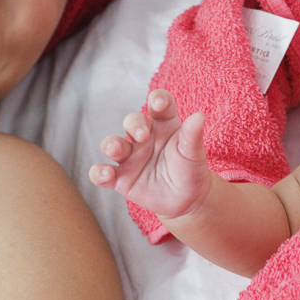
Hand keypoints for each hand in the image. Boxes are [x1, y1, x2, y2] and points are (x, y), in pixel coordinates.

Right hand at [89, 90, 211, 220]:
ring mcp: (130, 157)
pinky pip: (102, 173)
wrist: (187, 200)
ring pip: (112, 143)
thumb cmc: (190, 170)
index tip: (159, 103)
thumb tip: (200, 116)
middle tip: (142, 135)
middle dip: (134, 124)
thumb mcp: (194, 153)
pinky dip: (99, 172)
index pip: (158, 104)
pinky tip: (105, 174)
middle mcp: (144, 137)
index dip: (157, 99)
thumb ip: (193, 135)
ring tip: (116, 150)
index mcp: (164, 125)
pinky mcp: (121, 178)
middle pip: (132, 121)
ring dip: (111, 144)